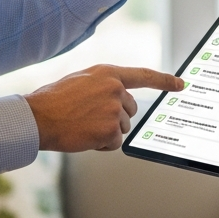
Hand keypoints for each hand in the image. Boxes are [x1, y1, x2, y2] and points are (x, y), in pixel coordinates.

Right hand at [24, 64, 183, 151]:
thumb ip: (104, 84)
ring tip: (83, 125)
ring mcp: (114, 110)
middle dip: (115, 117)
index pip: (144, 75)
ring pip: (123, 128)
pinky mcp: (110, 130)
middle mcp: (115, 89)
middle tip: (89, 117)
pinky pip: (115, 143)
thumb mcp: (82, 80)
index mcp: (108, 73)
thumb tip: (120, 96)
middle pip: (130, 110)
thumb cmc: (54, 100)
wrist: (37, 117)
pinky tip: (85, 137)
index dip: (165, 80)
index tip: (181, 84)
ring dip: (107, 131)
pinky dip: (102, 145)